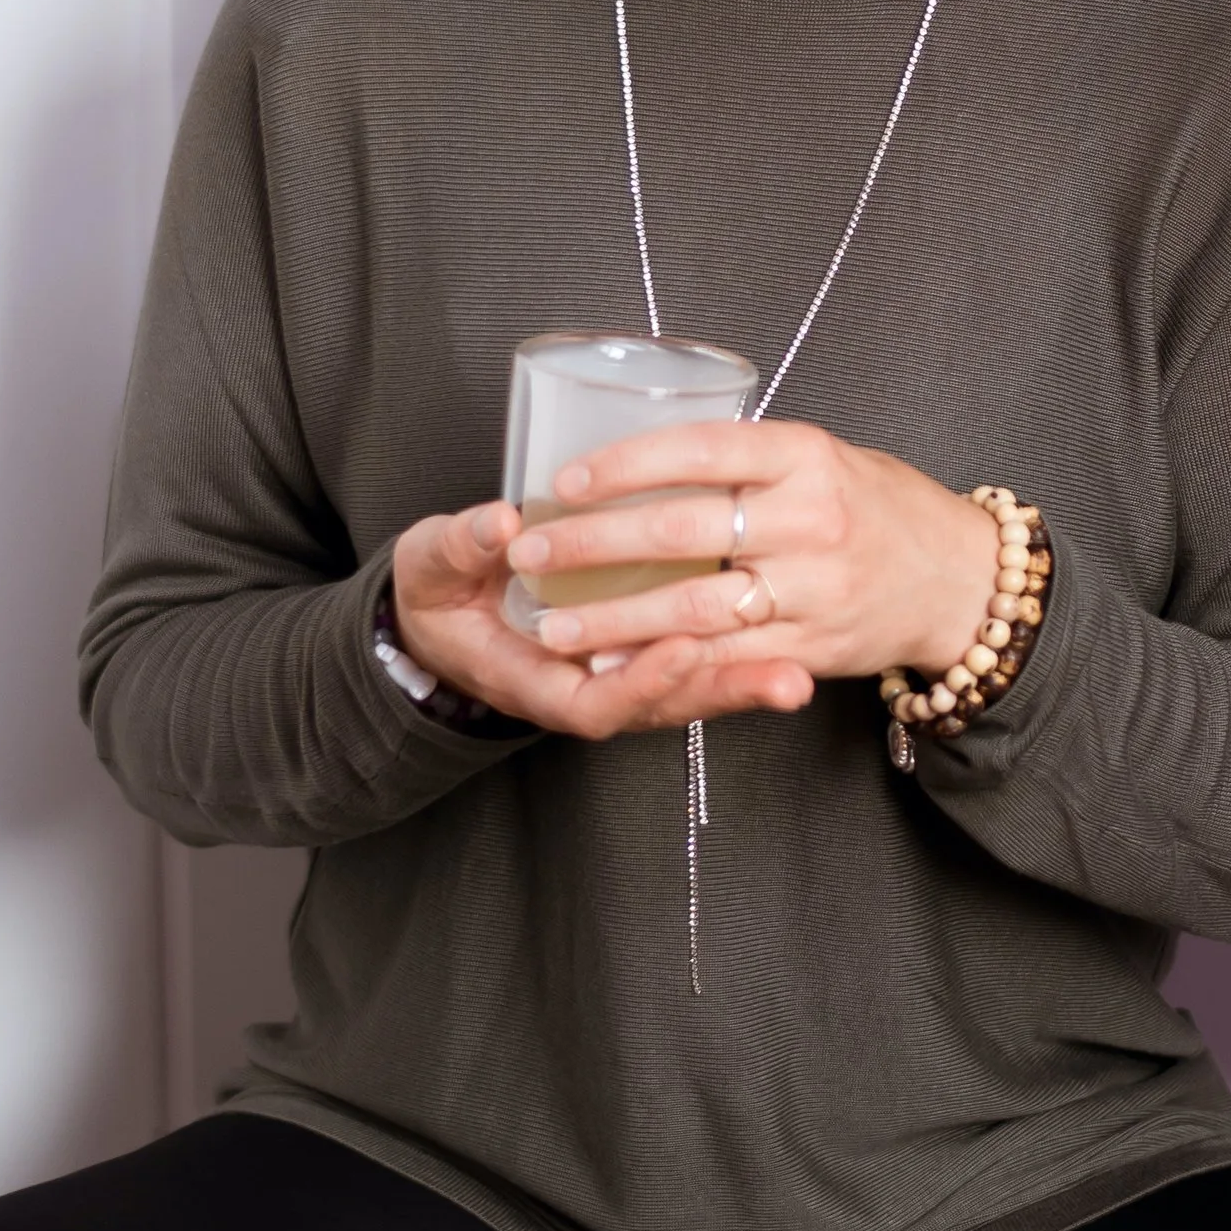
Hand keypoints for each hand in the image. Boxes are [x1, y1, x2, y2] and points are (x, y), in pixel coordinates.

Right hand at [390, 500, 817, 736]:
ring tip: (800, 678)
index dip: (641, 680)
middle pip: (659, 708)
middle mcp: (581, 690)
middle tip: (783, 677)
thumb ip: (460, 547)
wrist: (438, 617)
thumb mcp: (430, 567)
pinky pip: (692, 665)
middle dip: (720, 693)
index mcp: (532, 681)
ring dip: (742, 684)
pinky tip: (789, 646)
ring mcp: (614, 677)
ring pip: (685, 692)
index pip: (594, 701)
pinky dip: (736, 658)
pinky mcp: (639, 652)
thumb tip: (499, 523)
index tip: (682, 648)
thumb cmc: (437, 594)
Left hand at [499, 420, 1005, 692]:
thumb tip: (641, 452)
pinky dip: (661, 664)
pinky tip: (611, 665)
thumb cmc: (878, 506)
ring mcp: (812, 589)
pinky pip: (722, 659)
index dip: (625, 464)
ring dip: (613, 619)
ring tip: (552, 623)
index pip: (701, 449)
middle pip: (682, 532)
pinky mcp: (810, 647)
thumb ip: (746, 459)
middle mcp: (810, 520)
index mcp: (806, 455)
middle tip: (530, 552)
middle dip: (593, 546)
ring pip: (694, 608)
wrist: (960, 579)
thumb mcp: (821, 456)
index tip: (564, 481)